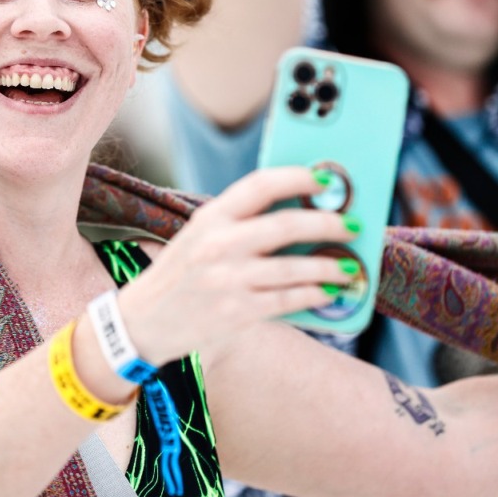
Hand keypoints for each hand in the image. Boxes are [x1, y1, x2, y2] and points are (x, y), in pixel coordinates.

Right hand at [118, 166, 359, 364]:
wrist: (145, 320)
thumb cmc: (181, 272)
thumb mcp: (200, 235)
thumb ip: (240, 221)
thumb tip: (300, 209)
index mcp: (210, 217)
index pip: (261, 185)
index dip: (298, 178)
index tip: (326, 179)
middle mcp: (218, 245)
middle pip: (286, 226)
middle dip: (328, 224)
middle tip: (352, 226)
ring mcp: (227, 281)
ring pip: (294, 269)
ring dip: (330, 267)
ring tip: (350, 267)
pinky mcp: (236, 313)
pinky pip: (287, 301)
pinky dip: (313, 296)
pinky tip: (328, 293)